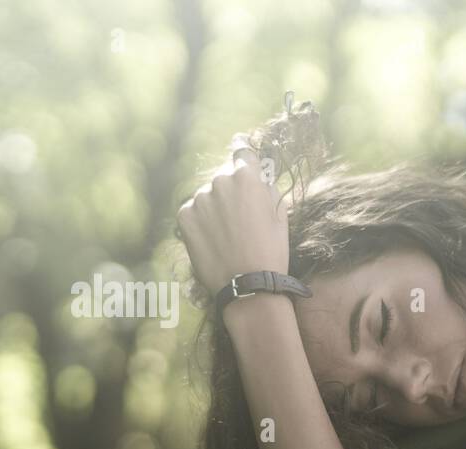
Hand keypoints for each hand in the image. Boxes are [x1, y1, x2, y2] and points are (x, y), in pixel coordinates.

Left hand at [176, 136, 289, 296]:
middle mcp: (219, 181)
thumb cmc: (271, 251)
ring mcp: (199, 198)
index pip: (241, 150)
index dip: (242, 148)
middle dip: (232, 189)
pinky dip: (202, 221)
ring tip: (228, 234)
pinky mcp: (185, 216)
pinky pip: (194, 211)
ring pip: (209, 195)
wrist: (248, 285)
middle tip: (241, 215)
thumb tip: (260, 174)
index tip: (240, 145)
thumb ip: (268, 187)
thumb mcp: (280, 215)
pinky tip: (215, 240)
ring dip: (216, 206)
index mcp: (247, 178)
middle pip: (224, 176)